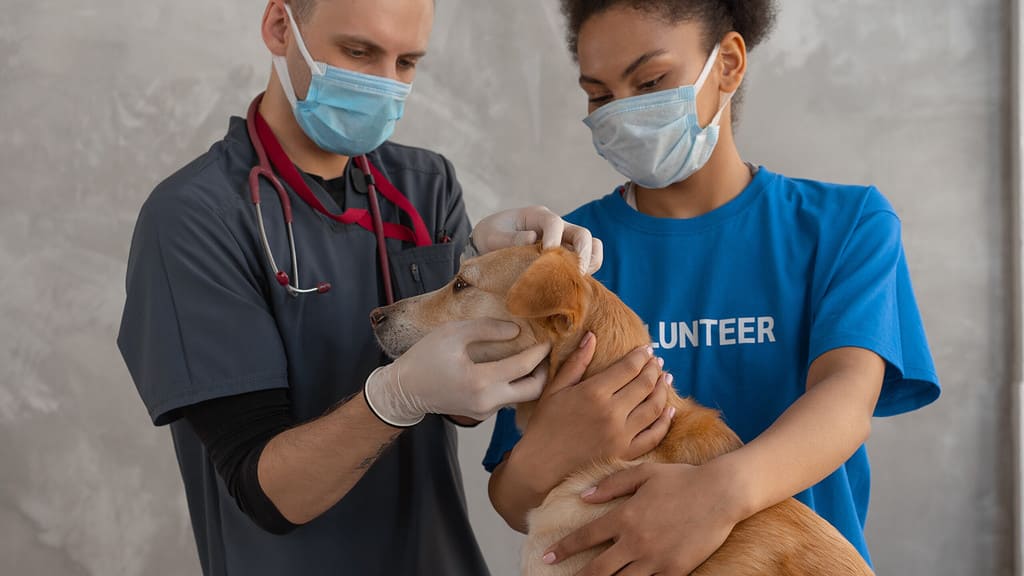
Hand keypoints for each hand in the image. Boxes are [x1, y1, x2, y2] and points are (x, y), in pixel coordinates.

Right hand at [365, 320, 550, 424]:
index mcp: (480, 381)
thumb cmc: (425, 358)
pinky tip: (510, 369)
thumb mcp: (453, 333)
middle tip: (545, 354)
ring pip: (520, 397)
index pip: (523, 366)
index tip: (548, 340)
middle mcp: (486, 402)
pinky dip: (513, 385)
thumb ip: (486, 329)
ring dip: (529, 379)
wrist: (404, 391)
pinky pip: (506, 399)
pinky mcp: (482, 415)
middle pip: (533, 391)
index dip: (540, 352)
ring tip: (530, 358)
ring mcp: (485, 412)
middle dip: (544, 372)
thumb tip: (516, 331)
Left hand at [472, 206, 603, 273]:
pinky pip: (588, 261)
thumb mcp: (491, 236)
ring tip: (578, 280)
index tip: (545, 256)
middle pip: (582, 234)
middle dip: (582, 253)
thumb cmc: (490, 237)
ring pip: (592, 247)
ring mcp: (564, 241)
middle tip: (575, 273)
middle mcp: (557, 227)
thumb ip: (508, 238)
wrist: (491, 244)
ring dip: (590, 263)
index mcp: (537, 216)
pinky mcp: (566, 257)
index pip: (554, 223)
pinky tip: (573, 286)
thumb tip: (532, 238)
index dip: (553, 239)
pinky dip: (587, 271)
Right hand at [510, 334, 674, 495]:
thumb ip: (576, 362)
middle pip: (645, 384)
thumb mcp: (555, 389)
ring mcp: (621, 435)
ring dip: (663, 390)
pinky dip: (665, 421)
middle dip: (654, 369)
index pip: (628, 368)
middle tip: (657, 362)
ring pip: (654, 408)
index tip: (646, 349)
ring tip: (665, 379)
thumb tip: (592, 336)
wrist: (541, 465)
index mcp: (594, 393)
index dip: (641, 356)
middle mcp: (612, 413)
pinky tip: (669, 410)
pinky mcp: (625, 453)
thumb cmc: (545, 425)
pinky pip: (654, 435)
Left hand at [543, 462, 743, 575]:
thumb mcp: (643, 473)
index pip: (585, 537)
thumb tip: (584, 496)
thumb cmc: (682, 479)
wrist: (721, 493)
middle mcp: (636, 541)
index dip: (564, 548)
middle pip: (598, 570)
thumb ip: (612, 484)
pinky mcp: (675, 570)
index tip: (548, 555)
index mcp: (625, 516)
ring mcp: (656, 559)